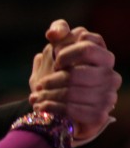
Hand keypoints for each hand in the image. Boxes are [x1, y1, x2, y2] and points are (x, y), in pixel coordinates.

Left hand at [29, 19, 121, 142]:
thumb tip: (53, 33)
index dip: (65, 54)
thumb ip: (58, 33)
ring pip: (72, 93)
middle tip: (41, 84)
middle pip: (76, 74)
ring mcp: (108, 95)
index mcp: (101, 55)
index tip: (55, 62)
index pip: (87, 47)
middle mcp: (110, 74)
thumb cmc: (57, 73)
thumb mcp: (55, 50)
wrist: (59, 106)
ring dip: (49, 95)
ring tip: (37, 97)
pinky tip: (43, 107)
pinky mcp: (100, 114)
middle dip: (53, 80)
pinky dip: (53, 108)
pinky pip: (73, 110)